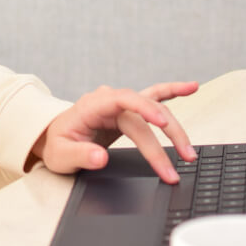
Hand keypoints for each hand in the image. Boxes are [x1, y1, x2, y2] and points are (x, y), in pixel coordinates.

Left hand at [32, 81, 198, 183]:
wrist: (55, 139)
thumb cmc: (58, 146)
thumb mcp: (61, 156)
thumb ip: (79, 155)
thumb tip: (99, 157)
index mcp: (91, 106)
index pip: (122, 101)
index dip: (144, 108)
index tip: (161, 123)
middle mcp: (107, 100)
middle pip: (143, 112)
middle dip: (166, 135)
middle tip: (182, 159)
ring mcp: (119, 104)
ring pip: (153, 107)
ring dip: (174, 126)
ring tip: (189, 149)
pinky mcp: (127, 111)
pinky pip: (152, 97)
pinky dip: (171, 92)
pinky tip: (191, 86)